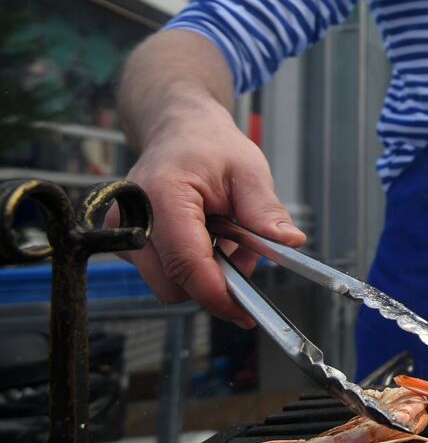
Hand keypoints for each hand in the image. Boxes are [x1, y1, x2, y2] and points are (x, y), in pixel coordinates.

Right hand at [120, 100, 304, 326]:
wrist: (180, 130)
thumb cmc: (210, 145)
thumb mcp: (249, 170)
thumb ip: (264, 210)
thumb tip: (288, 242)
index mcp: (161, 194)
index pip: (185, 262)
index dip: (216, 293)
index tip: (245, 312)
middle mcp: (131, 218)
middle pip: (172, 284)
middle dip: (216, 281)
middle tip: (247, 252)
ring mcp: (123, 232)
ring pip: (170, 282)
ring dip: (207, 271)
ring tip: (227, 232)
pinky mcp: (128, 242)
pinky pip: (165, 271)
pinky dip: (195, 263)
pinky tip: (209, 234)